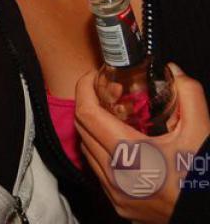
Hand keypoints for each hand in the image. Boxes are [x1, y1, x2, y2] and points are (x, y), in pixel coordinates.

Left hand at [75, 63, 209, 223]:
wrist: (207, 217)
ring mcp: (114, 192)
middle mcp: (115, 175)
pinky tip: (118, 141)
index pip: (86, 114)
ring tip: (112, 113)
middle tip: (106, 90)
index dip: (84, 89)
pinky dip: (99, 150)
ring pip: (86, 149)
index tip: (92, 76)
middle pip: (82, 129)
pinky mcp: (118, 203)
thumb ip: (189, 95)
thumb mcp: (201, 133)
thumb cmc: (203, 179)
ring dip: (92, 127)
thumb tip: (172, 70)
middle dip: (89, 103)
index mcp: (130, 154)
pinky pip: (96, 169)